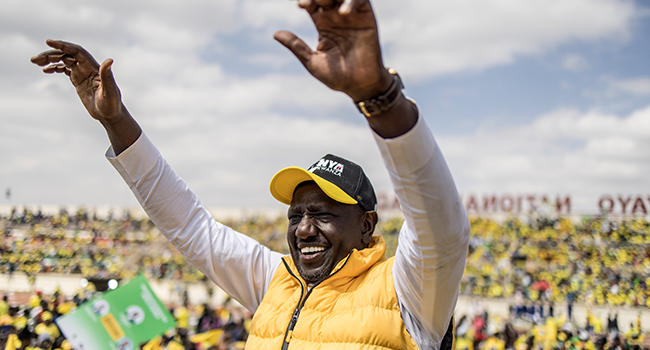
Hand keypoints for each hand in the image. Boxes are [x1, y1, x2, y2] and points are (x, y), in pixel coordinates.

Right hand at [30, 40, 140, 153]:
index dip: (63, 45)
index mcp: (94, 67)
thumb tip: (109, 61)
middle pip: (67, 55)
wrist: (110, 115)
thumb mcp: (110, 91)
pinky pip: (65, 69)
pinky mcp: (78, 80)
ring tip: (36, 62)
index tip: (48, 42)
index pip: (76, 51)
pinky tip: (45, 70)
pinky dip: (55, 68)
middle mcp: (88, 67)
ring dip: (50, 59)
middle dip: (51, 54)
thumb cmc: (112, 104)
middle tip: (35, 59)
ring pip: (64, 61)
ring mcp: (82, 73)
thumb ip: (107, 76)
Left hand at [274, 0, 392, 101]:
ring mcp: (352, 17)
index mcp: (323, 24)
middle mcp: (336, 17)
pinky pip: (361, 1)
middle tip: (312, 1)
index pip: (311, 4)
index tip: (301, 5)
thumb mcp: (312, 61)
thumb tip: (275, 34)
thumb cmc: (337, 77)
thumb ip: (296, 46)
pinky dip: (352, 2)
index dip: (306, 0)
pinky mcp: (367, 19)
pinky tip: (343, 13)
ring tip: (324, 1)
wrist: (360, 86)